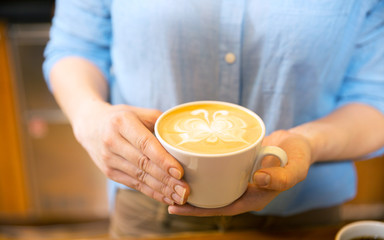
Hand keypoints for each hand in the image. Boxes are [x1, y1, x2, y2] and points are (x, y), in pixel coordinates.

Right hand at [72, 101, 189, 205]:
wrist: (90, 125)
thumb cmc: (121, 117)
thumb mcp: (139, 112)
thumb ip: (160, 122)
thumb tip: (183, 137)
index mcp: (122, 123)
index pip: (145, 144)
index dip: (163, 160)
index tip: (179, 172)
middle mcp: (112, 141)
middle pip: (143, 164)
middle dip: (166, 180)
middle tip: (185, 190)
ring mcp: (108, 159)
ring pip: (139, 177)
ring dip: (161, 189)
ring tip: (179, 197)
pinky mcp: (109, 172)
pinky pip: (133, 184)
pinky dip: (151, 192)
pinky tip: (166, 198)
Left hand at [168, 130, 311, 215]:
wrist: (298, 143)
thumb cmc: (298, 156)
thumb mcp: (295, 168)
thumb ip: (280, 177)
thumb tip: (258, 180)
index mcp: (253, 197)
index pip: (222, 208)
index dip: (199, 210)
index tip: (177, 207)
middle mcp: (243, 190)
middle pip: (212, 199)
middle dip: (190, 200)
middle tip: (164, 195)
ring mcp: (239, 178)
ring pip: (212, 185)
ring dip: (193, 185)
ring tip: (170, 181)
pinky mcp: (237, 165)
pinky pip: (217, 170)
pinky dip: (203, 170)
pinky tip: (189, 163)